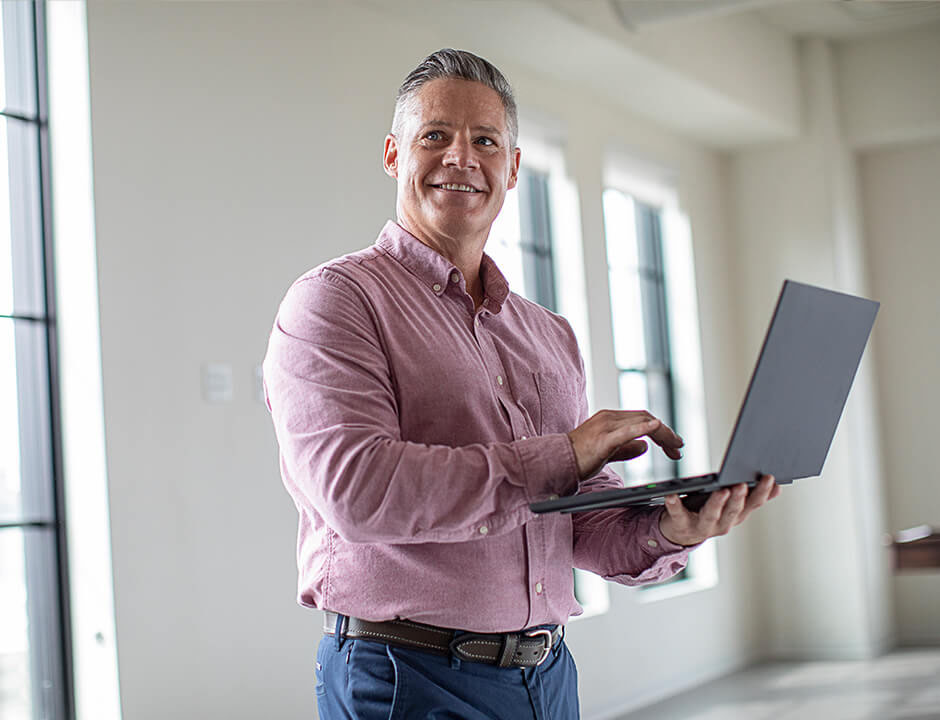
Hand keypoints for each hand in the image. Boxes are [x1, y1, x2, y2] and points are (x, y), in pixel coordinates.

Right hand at [567, 410, 682, 479]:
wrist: (556, 462)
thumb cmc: (578, 458)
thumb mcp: (607, 451)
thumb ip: (626, 447)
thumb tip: (645, 445)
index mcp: (610, 419)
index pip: (642, 418)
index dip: (661, 430)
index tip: (673, 445)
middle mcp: (610, 418)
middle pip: (646, 418)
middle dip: (667, 434)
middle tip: (679, 448)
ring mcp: (606, 426)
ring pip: (642, 422)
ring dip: (664, 434)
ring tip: (676, 446)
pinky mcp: (603, 439)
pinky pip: (627, 431)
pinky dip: (644, 427)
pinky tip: (655, 427)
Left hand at [659, 475, 780, 545]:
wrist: (680, 532)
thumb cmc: (707, 510)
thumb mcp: (731, 504)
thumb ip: (750, 495)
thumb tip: (775, 483)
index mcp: (736, 515)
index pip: (753, 504)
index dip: (762, 492)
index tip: (770, 478)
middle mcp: (723, 524)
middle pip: (734, 510)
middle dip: (740, 497)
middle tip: (743, 483)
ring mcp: (702, 527)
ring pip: (711, 515)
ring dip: (717, 503)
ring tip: (721, 490)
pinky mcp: (681, 525)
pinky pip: (678, 514)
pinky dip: (675, 504)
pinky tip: (672, 495)